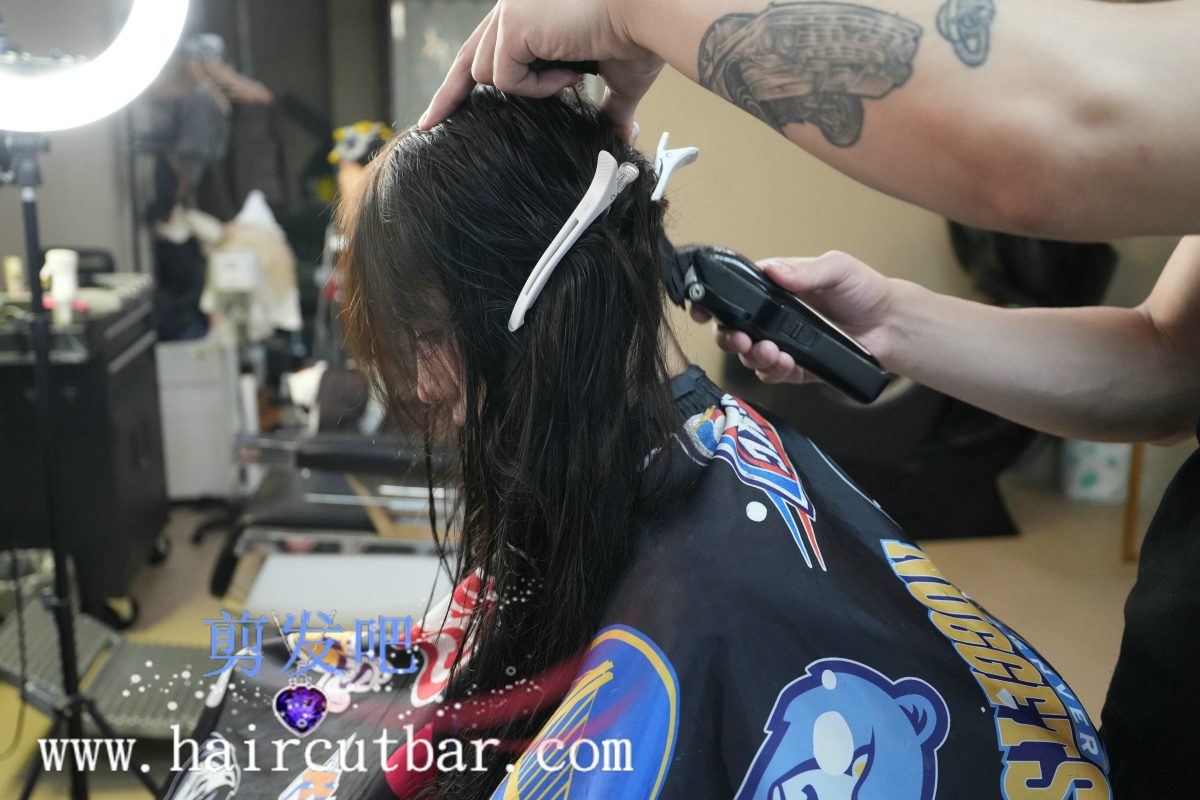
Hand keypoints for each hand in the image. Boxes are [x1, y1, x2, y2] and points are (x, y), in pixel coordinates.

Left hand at [418, 0, 662, 141]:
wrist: (648, 18)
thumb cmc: (640, 41)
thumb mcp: (617, 82)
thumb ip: (607, 108)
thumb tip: (620, 138)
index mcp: (532, 18)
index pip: (486, 52)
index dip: (463, 83)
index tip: (442, 112)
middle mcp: (514, 9)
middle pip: (469, 60)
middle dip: (447, 96)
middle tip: (428, 125)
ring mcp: (510, 14)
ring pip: (490, 75)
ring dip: (531, 89)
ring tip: (572, 75)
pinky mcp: (512, 25)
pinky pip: (505, 78)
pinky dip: (536, 87)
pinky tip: (568, 71)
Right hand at [693, 252, 896, 383]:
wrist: (890, 325)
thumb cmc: (864, 290)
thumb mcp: (837, 268)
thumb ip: (805, 271)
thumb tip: (774, 271)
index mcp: (775, 289)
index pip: (734, 294)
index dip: (713, 302)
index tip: (702, 309)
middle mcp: (773, 317)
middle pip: (732, 329)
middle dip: (727, 337)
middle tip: (737, 338)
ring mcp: (783, 342)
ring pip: (749, 355)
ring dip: (752, 355)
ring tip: (770, 351)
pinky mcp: (796, 366)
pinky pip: (773, 374)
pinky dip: (774, 371)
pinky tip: (786, 362)